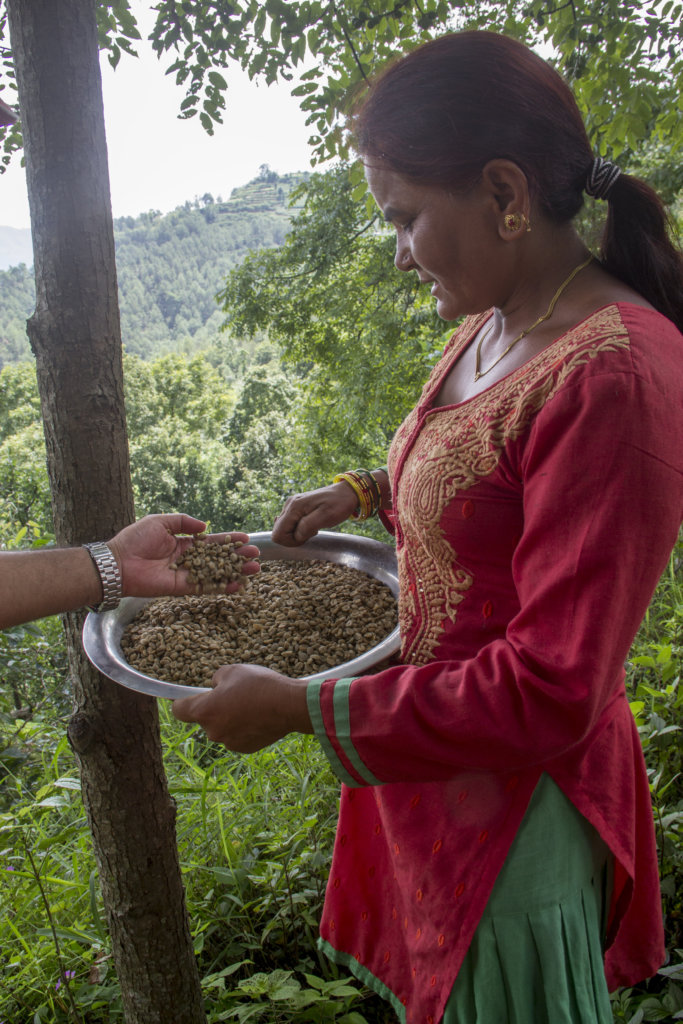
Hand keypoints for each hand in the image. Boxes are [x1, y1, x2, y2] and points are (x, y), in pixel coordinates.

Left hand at [107, 514, 259, 598]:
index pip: (210, 542)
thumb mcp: (160, 521)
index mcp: (182, 543)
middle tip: (255, 555)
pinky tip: (237, 584)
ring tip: (254, 569)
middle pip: (218, 558)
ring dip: (235, 571)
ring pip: (216, 573)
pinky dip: (221, 586)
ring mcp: (186, 574)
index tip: (245, 539)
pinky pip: (205, 587)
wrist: (118, 563)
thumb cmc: (135, 539)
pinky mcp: (181, 588)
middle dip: (237, 556)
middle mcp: (187, 559)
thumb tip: (204, 527)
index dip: (228, 541)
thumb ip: (183, 522)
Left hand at [172, 663, 311, 751]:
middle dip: (214, 708)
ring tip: (249, 704)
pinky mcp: (245, 748)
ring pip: (222, 728)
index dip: (182, 701)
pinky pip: (237, 736)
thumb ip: (216, 679)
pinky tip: (257, 716)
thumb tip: (215, 688)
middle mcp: (212, 731)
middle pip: (204, 719)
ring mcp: (229, 742)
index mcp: (204, 711)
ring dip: (229, 718)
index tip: (189, 696)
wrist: (289, 705)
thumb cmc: (259, 685)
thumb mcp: (232, 670)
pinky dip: (243, 727)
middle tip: (232, 694)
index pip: (179, 710)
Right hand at [272, 483, 357, 546]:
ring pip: (284, 529)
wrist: (346, 492)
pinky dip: (300, 529)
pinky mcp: (296, 508)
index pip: (278, 534)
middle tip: (312, 532)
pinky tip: (311, 524)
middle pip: (279, 532)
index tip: (306, 537)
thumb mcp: (326, 516)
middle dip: (294, 538)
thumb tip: (295, 535)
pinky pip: (291, 525)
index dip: (291, 542)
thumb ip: (307, 526)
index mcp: (294, 507)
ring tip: (314, 527)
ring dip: (298, 534)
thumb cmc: (339, 504)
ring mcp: (292, 506)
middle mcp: (289, 505)